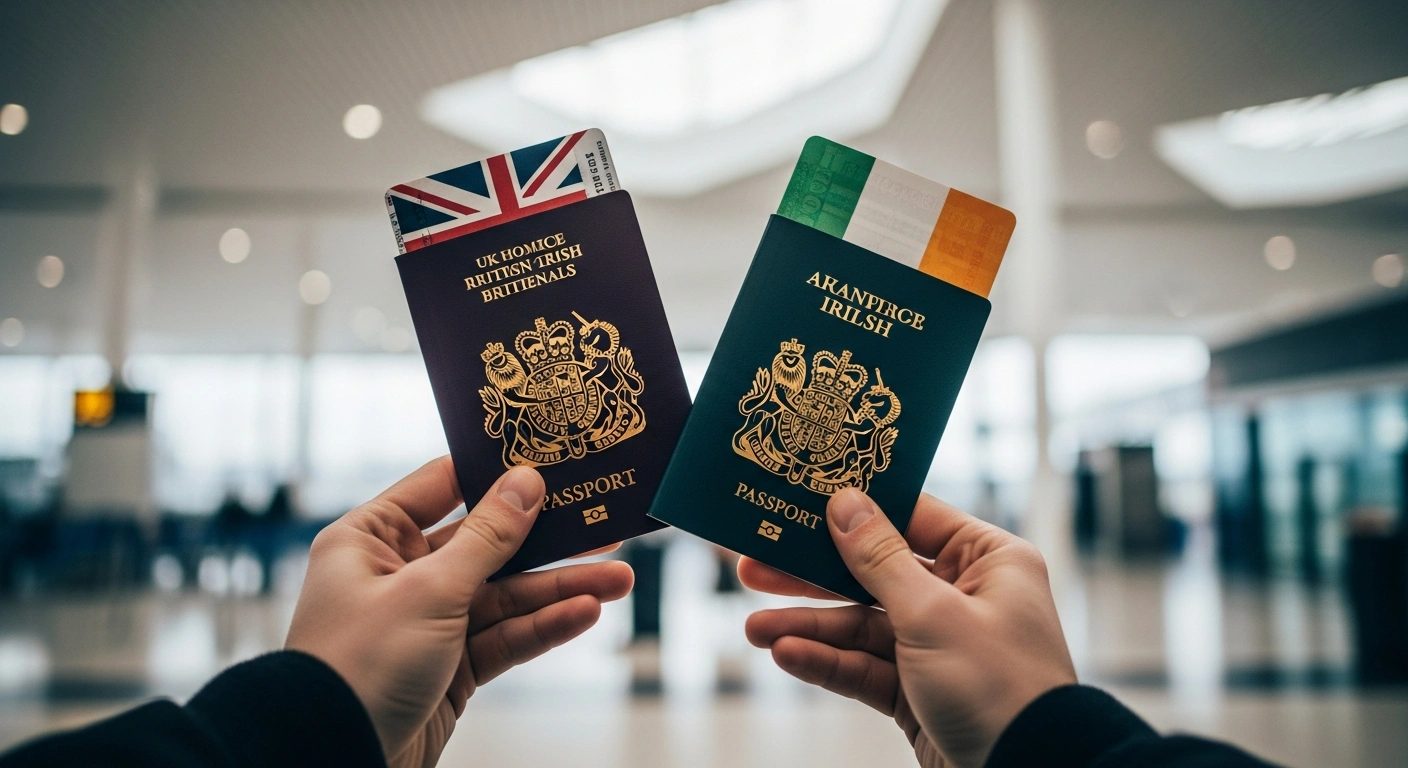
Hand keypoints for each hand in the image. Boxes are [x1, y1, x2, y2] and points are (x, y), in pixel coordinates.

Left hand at [286, 457, 632, 767]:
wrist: (330, 759)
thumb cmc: (357, 667)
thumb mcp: (429, 590)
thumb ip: (487, 538)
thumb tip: (526, 482)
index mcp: (371, 538)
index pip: (443, 486)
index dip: (497, 473)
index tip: (552, 460)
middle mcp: (397, 573)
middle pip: (487, 543)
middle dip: (548, 540)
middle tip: (603, 524)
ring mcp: (426, 621)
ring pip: (505, 594)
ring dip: (560, 589)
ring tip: (619, 580)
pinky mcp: (449, 667)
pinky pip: (504, 637)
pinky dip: (543, 627)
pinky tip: (586, 614)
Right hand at [740, 490, 1073, 767]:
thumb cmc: (1003, 691)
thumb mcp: (934, 615)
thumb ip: (880, 560)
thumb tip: (845, 503)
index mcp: (989, 561)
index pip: (911, 518)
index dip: (853, 510)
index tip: (800, 502)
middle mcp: (965, 596)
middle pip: (873, 573)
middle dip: (812, 577)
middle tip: (753, 567)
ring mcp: (940, 645)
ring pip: (861, 624)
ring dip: (809, 626)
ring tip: (754, 628)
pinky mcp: (920, 690)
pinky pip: (865, 666)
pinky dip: (827, 662)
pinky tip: (786, 655)